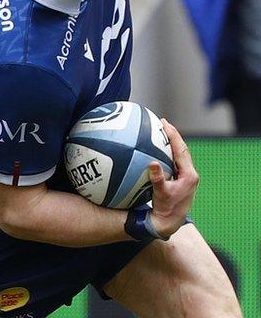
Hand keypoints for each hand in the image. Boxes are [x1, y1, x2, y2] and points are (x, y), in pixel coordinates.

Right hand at [148, 120, 198, 237]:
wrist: (170, 221)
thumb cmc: (166, 208)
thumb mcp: (161, 193)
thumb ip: (157, 178)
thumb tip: (152, 163)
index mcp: (189, 175)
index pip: (181, 150)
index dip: (173, 135)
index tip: (164, 123)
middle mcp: (190, 174)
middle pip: (183, 149)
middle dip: (173, 135)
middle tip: (162, 122)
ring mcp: (186, 177)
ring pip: (180, 154)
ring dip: (172, 142)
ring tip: (161, 131)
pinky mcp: (181, 180)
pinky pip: (175, 161)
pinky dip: (168, 152)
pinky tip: (158, 149)